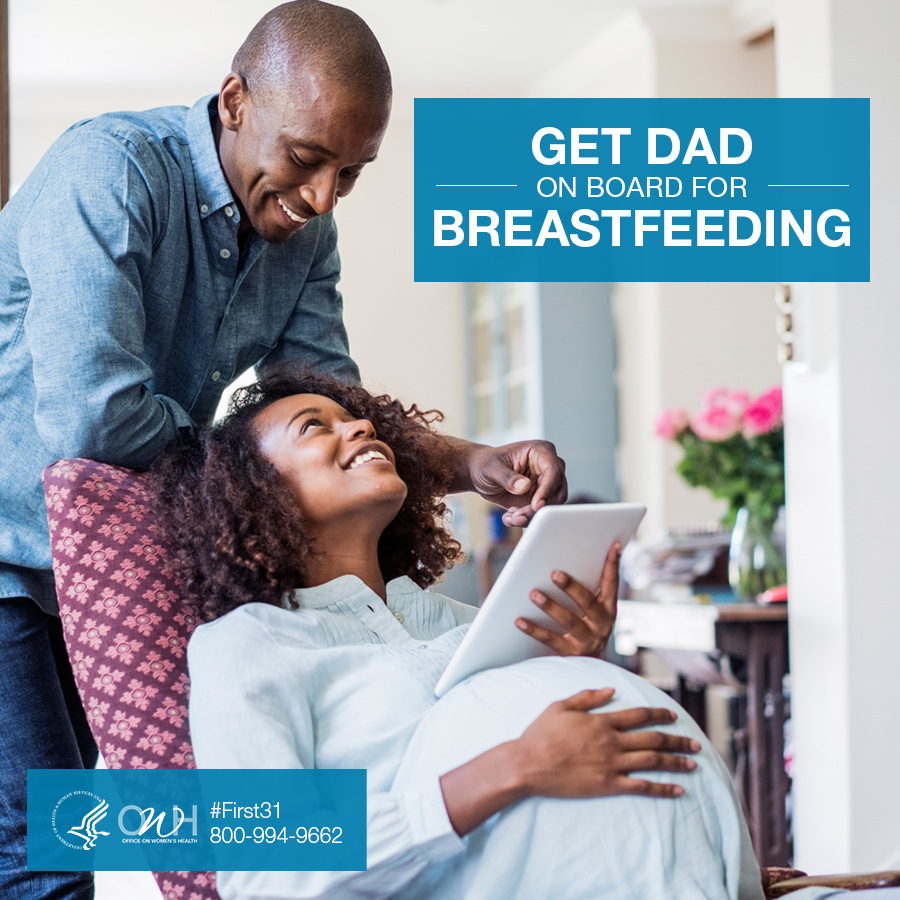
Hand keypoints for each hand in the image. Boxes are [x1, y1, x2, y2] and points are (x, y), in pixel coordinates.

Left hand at [467, 441, 566, 525]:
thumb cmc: (486, 463)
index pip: (553, 471)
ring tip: (511, 518)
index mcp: (540, 451)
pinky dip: (527, 519)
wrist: (479, 473)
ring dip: (531, 516)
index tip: (536, 505)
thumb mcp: (492, 468)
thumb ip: (508, 477)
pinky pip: (540, 513)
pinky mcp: (540, 498)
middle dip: (538, 508)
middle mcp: (548, 467)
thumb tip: (525, 486)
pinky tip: (510, 517)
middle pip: (557, 492)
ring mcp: (545, 484)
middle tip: (518, 517)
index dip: (547, 489)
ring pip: (550, 505)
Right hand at [512, 689, 699, 799]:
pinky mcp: (608, 785)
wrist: (529, 763)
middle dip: (677, 740)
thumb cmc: (540, 734)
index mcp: (602, 721)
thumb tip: (610, 690)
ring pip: (653, 762)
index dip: (659, 715)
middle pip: (653, 739)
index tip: (674, 716)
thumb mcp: (561, 706)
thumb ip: (587, 696)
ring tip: (693, 763)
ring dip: (676, 762)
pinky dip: (662, 788)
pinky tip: (678, 790)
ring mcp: (612, 764)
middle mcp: (612, 741)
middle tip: (695, 744)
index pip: (639, 715)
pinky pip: (642, 787)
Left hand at [515, 542, 621, 657]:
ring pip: (569, 621)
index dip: (613, 564)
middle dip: (572, 587)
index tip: (613, 546)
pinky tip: (520, 621)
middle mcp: (601, 624)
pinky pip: (550, 639)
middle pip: (588, 603)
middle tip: (554, 574)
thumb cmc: (585, 628)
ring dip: (551, 606)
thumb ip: (584, 590)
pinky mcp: (571, 654)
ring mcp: (587, 640)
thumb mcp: (592, 611)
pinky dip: (534, 629)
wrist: (589, 667)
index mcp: (608, 609)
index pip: (612, 583)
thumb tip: (560, 563)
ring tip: (534, 594)